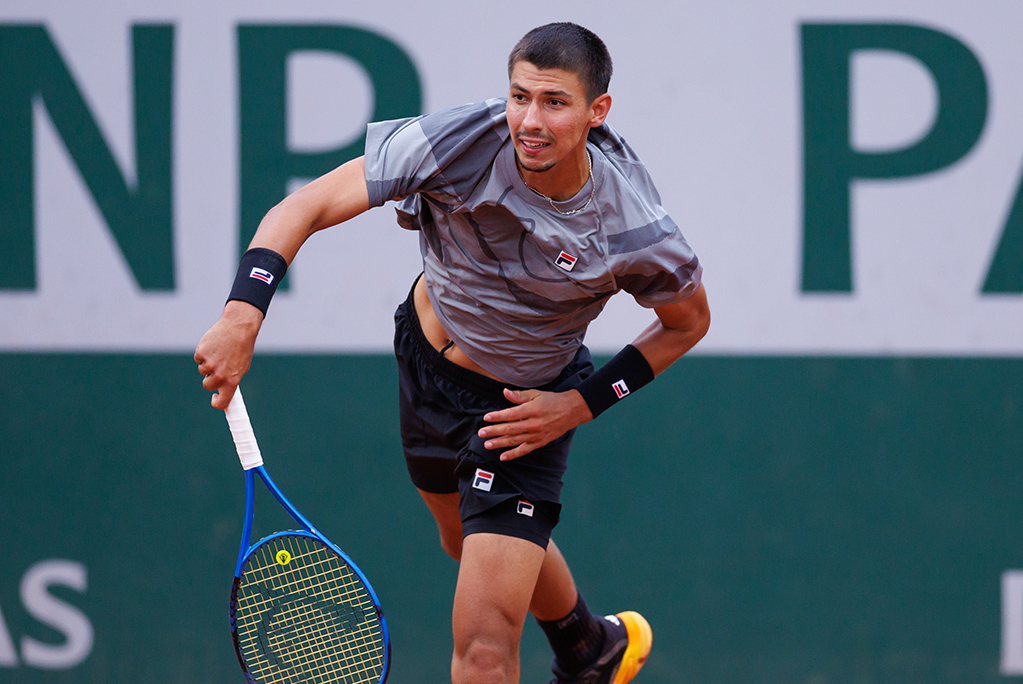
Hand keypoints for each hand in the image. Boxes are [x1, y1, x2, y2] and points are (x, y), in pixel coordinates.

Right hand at [194, 301, 262, 409]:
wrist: (239, 327)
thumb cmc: (242, 347)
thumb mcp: (242, 366)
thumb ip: (232, 379)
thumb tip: (224, 391)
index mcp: (232, 381)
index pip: (222, 402)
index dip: (217, 403)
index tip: (215, 399)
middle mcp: (220, 376)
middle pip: (207, 385)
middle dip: (211, 378)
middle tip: (219, 366)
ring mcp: (209, 365)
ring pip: (203, 371)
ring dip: (208, 364)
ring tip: (220, 352)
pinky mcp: (200, 354)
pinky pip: (199, 359)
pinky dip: (204, 354)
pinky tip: (214, 345)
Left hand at [477, 388, 592, 460]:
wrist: (571, 411)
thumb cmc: (552, 401)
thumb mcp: (536, 394)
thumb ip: (519, 396)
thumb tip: (504, 392)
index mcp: (533, 410)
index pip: (511, 414)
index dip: (498, 417)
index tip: (486, 418)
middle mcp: (534, 424)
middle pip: (511, 429)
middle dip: (494, 431)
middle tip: (481, 433)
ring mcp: (537, 435)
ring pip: (515, 441)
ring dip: (500, 443)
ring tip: (487, 444)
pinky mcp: (540, 442)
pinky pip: (524, 450)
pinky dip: (513, 454)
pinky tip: (502, 456)